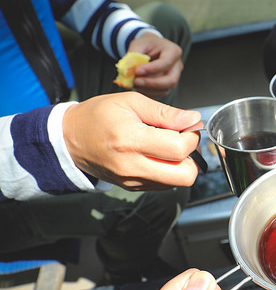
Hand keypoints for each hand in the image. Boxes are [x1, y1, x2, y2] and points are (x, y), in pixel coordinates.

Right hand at [63, 92, 202, 189]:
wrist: (70, 138)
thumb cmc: (98, 116)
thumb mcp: (131, 102)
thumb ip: (165, 113)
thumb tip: (192, 119)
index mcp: (130, 140)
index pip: (178, 148)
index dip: (191, 136)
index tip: (188, 126)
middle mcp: (131, 165)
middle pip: (184, 175)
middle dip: (192, 156)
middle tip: (183, 139)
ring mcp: (132, 180)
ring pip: (176, 182)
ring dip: (181, 164)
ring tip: (168, 145)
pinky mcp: (132, 187)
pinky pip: (163, 184)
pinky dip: (168, 170)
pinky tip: (158, 155)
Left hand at [127, 32, 183, 99]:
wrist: (151, 48)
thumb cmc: (147, 44)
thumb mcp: (138, 44)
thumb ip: (132, 55)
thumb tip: (126, 69)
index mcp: (173, 51)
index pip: (166, 63)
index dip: (152, 69)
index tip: (137, 71)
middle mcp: (177, 65)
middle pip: (171, 80)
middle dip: (152, 84)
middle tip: (136, 82)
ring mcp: (174, 77)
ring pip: (165, 89)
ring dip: (148, 90)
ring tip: (134, 84)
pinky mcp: (168, 85)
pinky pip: (160, 93)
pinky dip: (148, 93)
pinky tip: (138, 88)